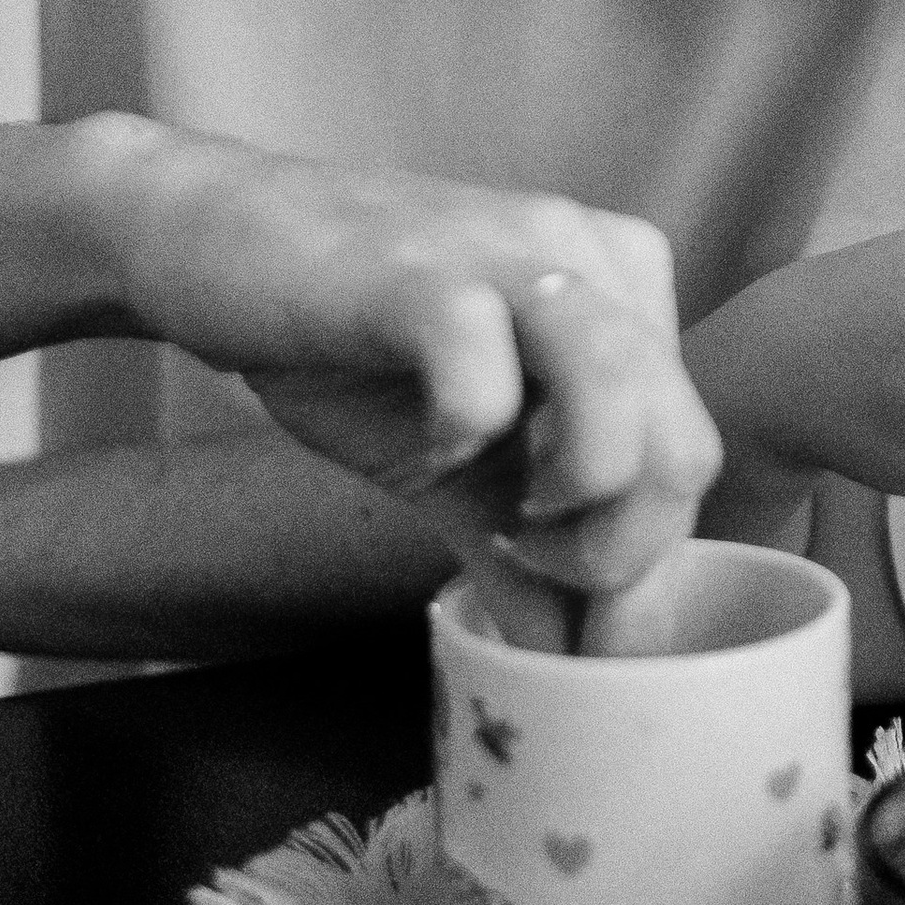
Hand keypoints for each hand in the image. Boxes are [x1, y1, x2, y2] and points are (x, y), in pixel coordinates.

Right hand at [99, 125, 720, 613]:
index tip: (569, 613)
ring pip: (621, 387)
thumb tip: (566, 664)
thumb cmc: (345, 342)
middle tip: (535, 568)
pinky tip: (428, 442)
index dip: (641, 565)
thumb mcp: (452, 462)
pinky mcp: (418, 271)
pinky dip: (463, 430)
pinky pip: (483, 362)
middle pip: (683, 441)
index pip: (691, 455)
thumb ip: (515, 556)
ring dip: (574, 495)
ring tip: (506, 521)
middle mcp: (590, 259)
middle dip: (621, 553)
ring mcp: (508, 253)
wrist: (214, 239)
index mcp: (623, 295)